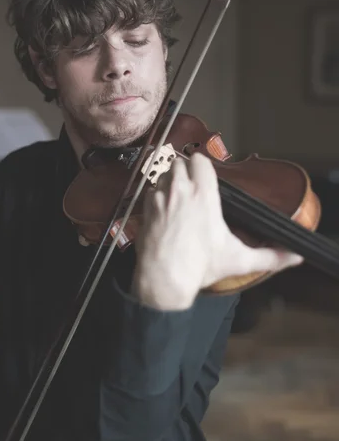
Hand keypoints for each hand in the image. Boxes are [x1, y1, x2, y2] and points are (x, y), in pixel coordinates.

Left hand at [133, 153, 302, 309]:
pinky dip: (157, 197)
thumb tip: (295, 258)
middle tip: (192, 186)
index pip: (200, 161)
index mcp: (204, 195)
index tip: (206, 176)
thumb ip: (270, 257)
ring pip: (163, 176)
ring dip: (170, 181)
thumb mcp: (239, 260)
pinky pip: (150, 192)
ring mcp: (160, 199)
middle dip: (185, 171)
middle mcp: (180, 190)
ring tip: (178, 196)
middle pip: (179, 163)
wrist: (165, 279)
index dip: (202, 166)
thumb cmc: (201, 267)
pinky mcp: (145, 210)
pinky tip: (164, 210)